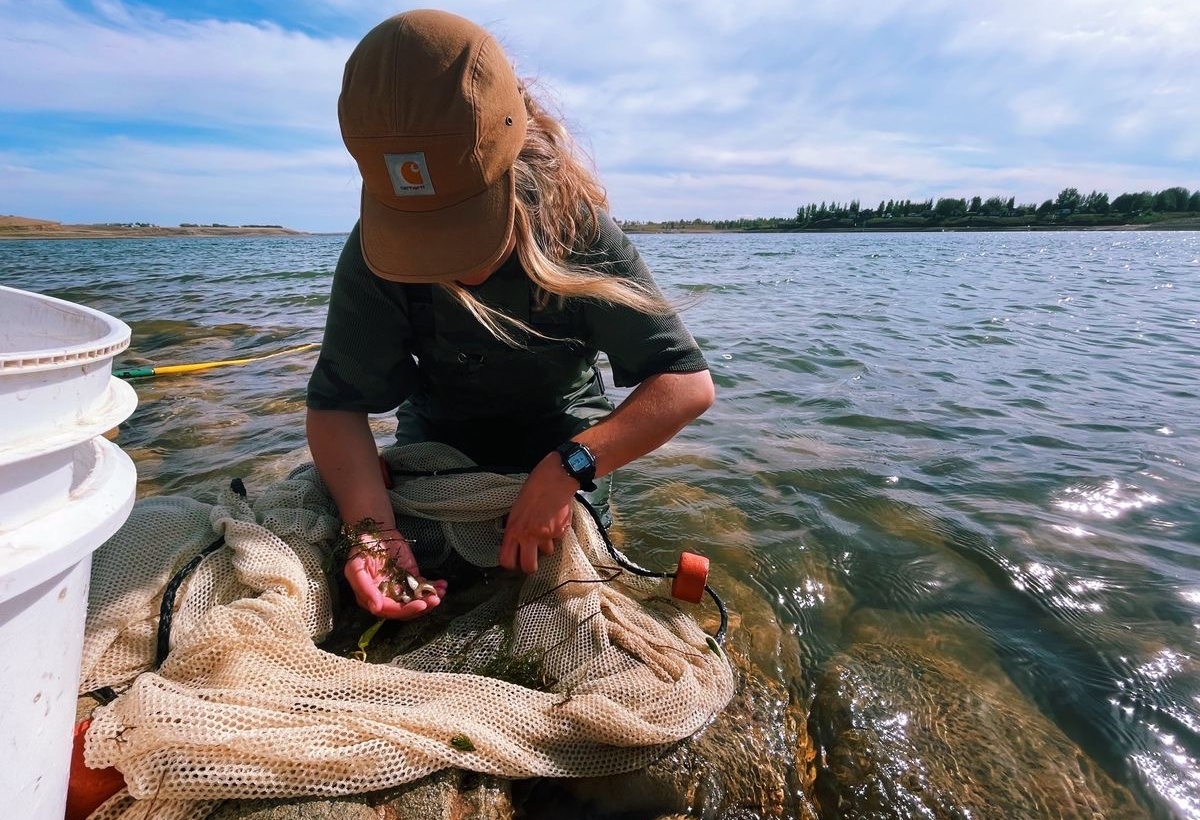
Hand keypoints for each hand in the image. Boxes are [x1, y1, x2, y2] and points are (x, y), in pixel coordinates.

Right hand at [344, 532, 447, 619]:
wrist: (375, 531)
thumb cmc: (361, 549)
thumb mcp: (356, 567)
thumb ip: (364, 588)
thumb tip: (376, 608)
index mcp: (371, 598)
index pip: (390, 610)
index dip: (405, 610)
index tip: (420, 605)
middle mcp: (386, 596)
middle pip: (406, 609)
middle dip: (422, 606)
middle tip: (435, 600)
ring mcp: (400, 587)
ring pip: (417, 600)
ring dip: (430, 599)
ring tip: (441, 593)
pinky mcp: (411, 578)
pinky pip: (423, 587)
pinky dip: (434, 587)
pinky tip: (442, 585)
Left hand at [498, 454, 576, 573]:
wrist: (555, 479)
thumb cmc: (534, 489)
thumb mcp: (516, 509)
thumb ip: (515, 528)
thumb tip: (515, 541)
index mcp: (514, 530)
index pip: (507, 560)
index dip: (510, 564)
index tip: (514, 561)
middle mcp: (530, 536)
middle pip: (529, 567)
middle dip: (530, 567)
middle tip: (531, 560)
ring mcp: (547, 535)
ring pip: (547, 552)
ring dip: (546, 545)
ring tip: (545, 529)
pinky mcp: (561, 532)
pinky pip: (558, 539)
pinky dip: (557, 533)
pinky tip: (555, 519)